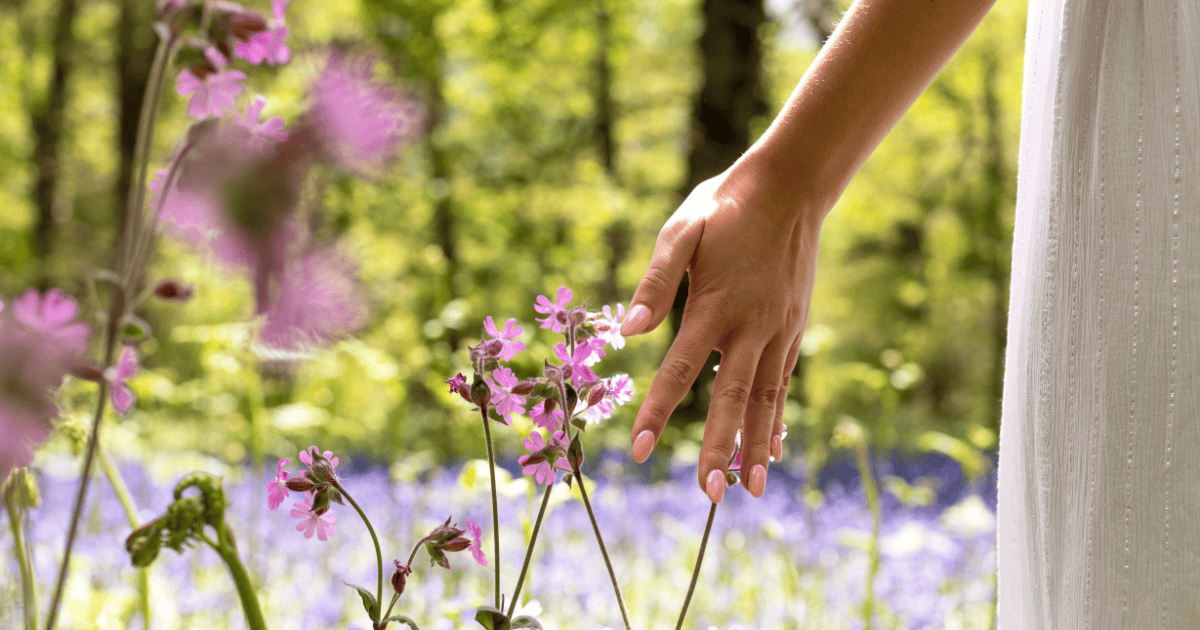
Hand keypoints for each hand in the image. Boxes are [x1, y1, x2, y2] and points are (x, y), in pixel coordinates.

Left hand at [622, 159, 822, 502]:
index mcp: (716, 306)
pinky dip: (777, 420)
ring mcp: (778, 331)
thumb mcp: (683, 231)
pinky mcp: (792, 329)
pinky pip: (783, 384)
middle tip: (712, 493)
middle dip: (722, 449)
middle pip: (734, 399)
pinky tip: (775, 451)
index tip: (640, 450)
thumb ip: (657, 281)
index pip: (680, 370)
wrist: (790, 188)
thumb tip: (627, 330)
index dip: (658, 412)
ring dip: (757, 446)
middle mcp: (751, 327)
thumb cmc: (725, 207)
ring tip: (751, 489)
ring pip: (766, 399)